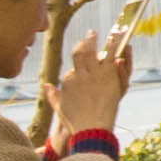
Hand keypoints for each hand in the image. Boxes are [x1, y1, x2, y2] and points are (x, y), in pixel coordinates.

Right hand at [46, 29, 136, 143]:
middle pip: (81, 53)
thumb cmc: (76, 121)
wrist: (91, 128)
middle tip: (90, 33)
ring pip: (94, 51)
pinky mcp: (107, 74)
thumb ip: (52, 95)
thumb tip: (46, 85)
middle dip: (85, 42)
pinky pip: (109, 56)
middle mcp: (79, 74)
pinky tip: (115, 37)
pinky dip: (112, 45)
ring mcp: (94, 73)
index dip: (78, 57)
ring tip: (103, 32)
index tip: (81, 49)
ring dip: (97, 40)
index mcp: (68, 81)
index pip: (73, 65)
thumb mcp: (60, 108)